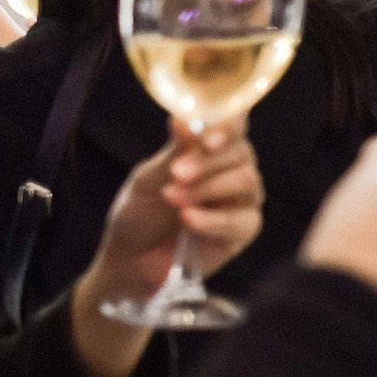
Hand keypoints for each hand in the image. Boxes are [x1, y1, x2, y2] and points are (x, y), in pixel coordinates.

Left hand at [78, 126, 264, 309]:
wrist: (130, 258)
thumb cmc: (141, 212)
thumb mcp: (149, 178)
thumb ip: (174, 151)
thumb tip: (183, 118)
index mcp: (214, 149)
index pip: (234, 125)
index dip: (227, 125)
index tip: (207, 136)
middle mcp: (235, 169)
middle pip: (242, 152)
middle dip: (208, 161)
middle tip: (177, 172)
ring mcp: (243, 200)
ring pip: (246, 181)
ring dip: (206, 188)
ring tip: (172, 198)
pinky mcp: (244, 231)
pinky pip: (242, 220)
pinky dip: (212, 219)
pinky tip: (188, 219)